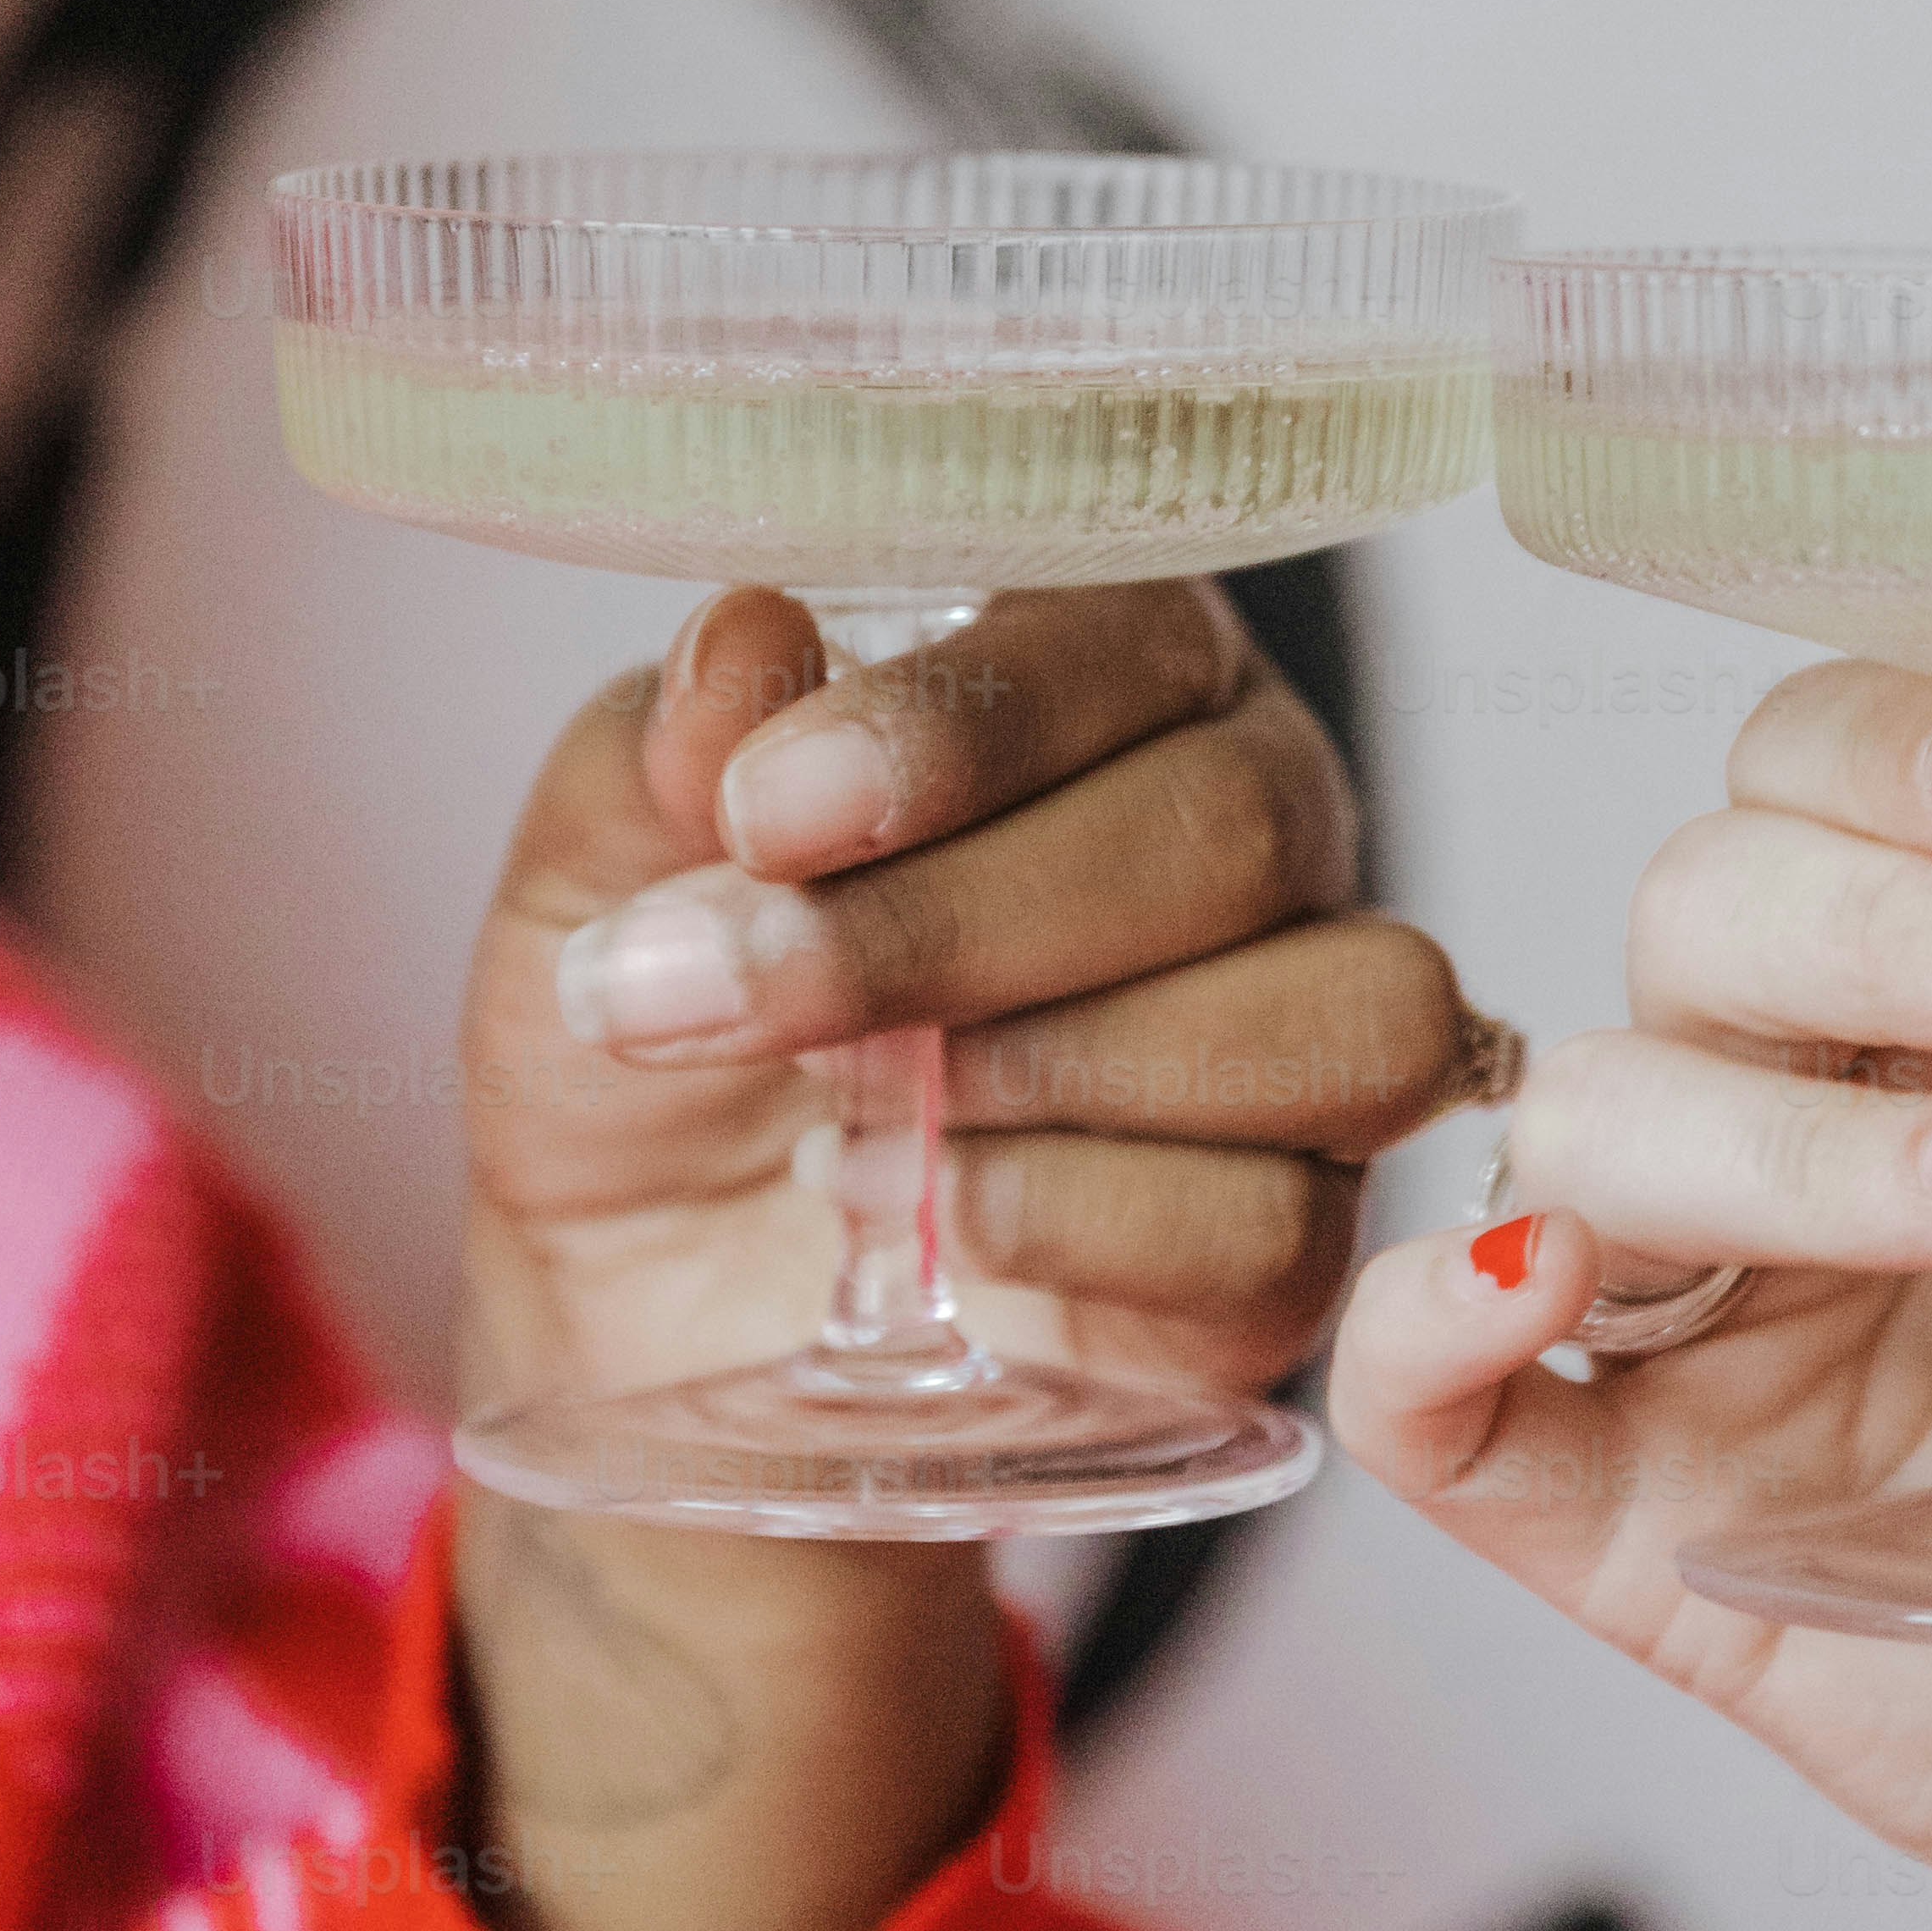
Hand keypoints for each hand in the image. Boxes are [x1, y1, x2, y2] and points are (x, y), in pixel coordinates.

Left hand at [457, 578, 1479, 1930]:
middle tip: (736, 995)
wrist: (639, 1293)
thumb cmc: (662, 1015)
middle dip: (957, 924)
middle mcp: (1254, 832)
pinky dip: (1078, 1221)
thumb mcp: (599, 868)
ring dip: (1055, 1068)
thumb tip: (751, 642)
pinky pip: (1281, 1223)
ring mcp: (1299, 1042)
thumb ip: (673, 748)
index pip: (1129, 638)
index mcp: (1110, 677)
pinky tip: (924, 1219)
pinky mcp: (1290, 1251)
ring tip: (836, 1113)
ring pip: (1332, 1014)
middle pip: (1239, 828)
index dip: (965, 721)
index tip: (766, 813)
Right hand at [1333, 675, 1931, 1930]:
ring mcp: (1710, 1317)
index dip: (1891, 750)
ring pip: (1590, 1128)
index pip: (1825, 776)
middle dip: (1879, 925)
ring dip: (1782, 1135)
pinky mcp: (1640, 1517)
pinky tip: (1559, 1286)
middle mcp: (1804, 1110)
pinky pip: (1418, 1397)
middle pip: (1700, 912)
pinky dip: (1433, 1316)